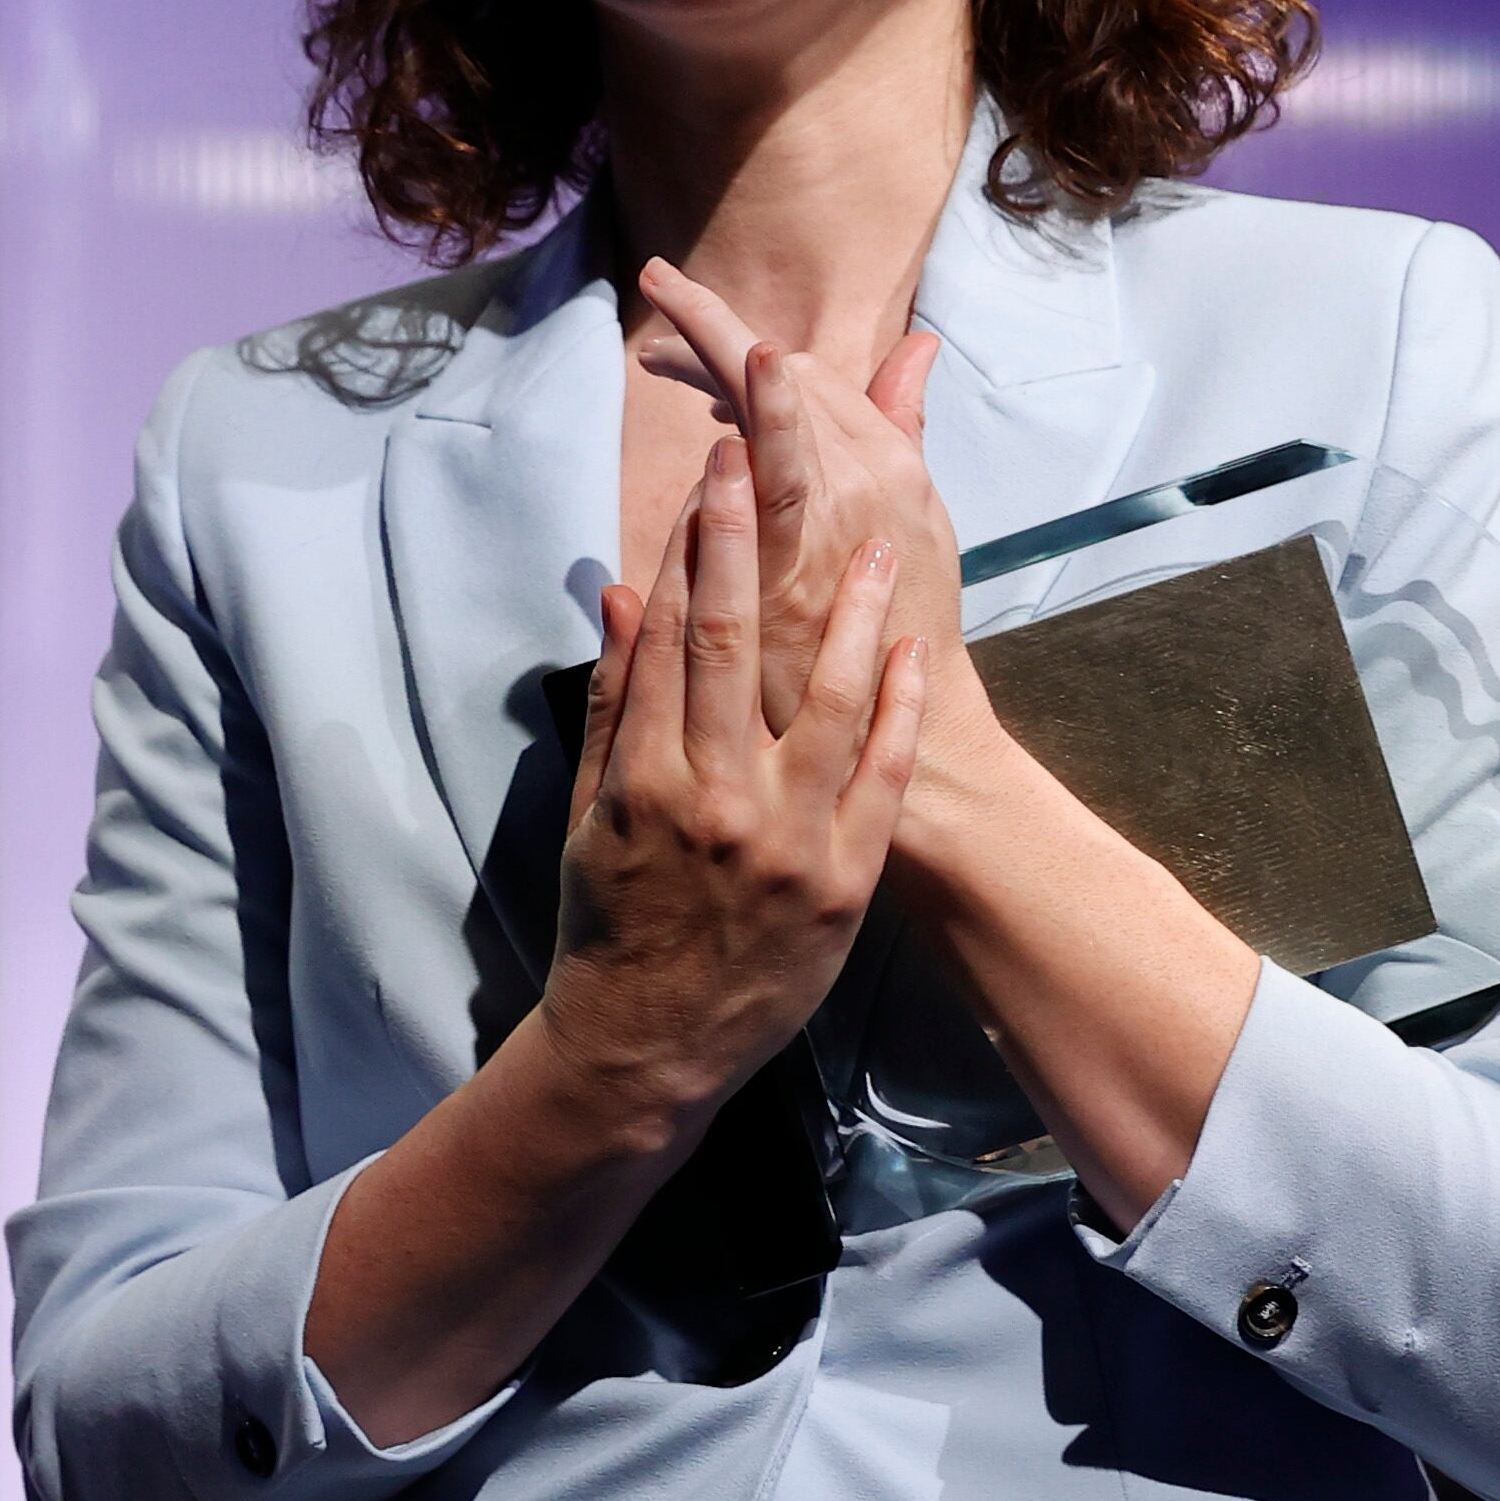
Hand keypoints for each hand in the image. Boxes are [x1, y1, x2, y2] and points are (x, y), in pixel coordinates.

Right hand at [541, 434, 927, 1132]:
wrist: (649, 1044)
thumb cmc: (612, 920)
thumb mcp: (588, 813)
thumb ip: (613, 703)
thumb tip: (623, 593)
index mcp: (645, 779)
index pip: (671, 636)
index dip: (691, 546)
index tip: (711, 473)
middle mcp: (715, 799)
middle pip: (735, 645)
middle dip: (749, 541)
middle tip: (764, 456)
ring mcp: (786, 840)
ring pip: (826, 702)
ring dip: (852, 614)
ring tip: (876, 543)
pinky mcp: (843, 879)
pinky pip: (879, 778)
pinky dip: (897, 711)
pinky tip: (911, 649)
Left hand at [634, 262, 970, 737]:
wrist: (915, 720)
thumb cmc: (912, 614)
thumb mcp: (921, 510)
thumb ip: (904, 425)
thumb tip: (917, 347)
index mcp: (890, 461)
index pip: (808, 378)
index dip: (749, 344)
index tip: (693, 318)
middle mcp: (866, 481)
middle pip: (784, 383)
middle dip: (717, 331)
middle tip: (660, 283)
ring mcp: (828, 529)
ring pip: (772, 422)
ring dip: (724, 362)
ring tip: (661, 323)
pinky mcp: (792, 578)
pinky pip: (759, 500)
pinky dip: (736, 453)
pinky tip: (701, 428)